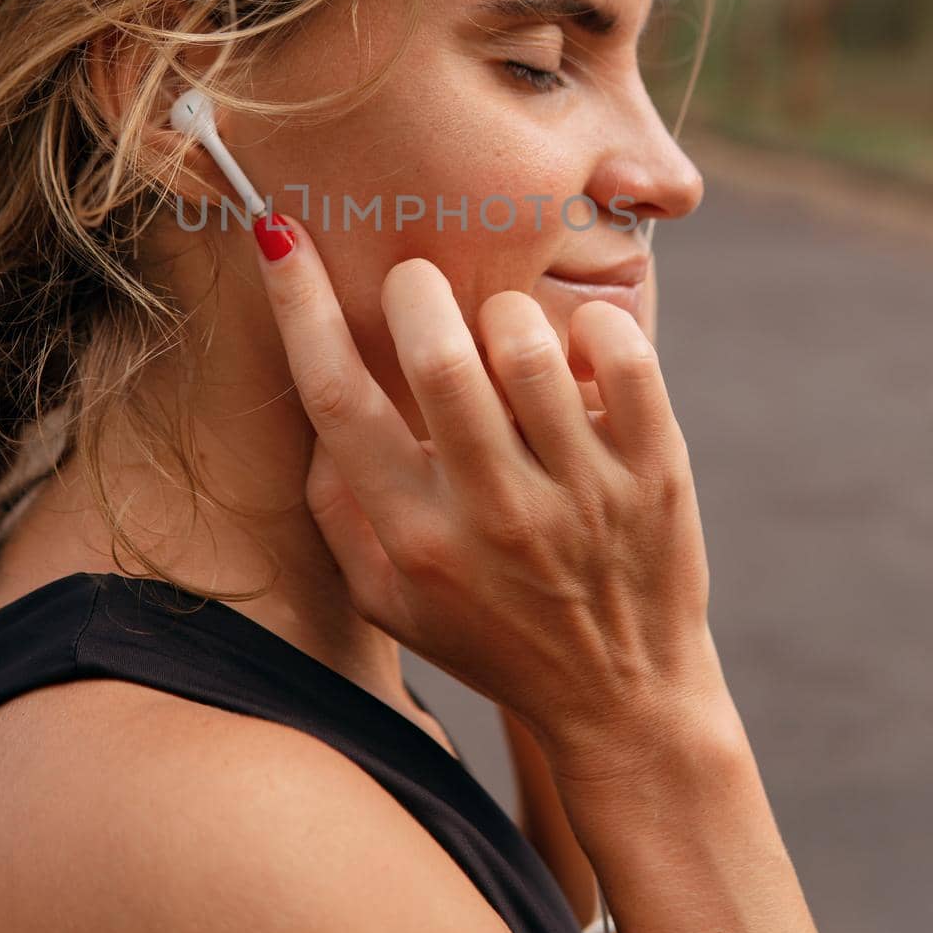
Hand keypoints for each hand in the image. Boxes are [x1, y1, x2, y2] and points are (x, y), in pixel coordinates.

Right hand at [255, 215, 718, 781]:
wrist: (622, 699)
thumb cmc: (490, 634)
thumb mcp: (388, 598)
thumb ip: (338, 505)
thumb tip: (316, 389)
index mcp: (414, 536)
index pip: (336, 399)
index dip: (298, 304)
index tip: (278, 234)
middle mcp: (492, 513)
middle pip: (434, 356)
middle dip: (414, 289)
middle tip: (420, 289)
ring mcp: (580, 493)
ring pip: (526, 345)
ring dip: (503, 311)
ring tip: (502, 333)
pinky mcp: (654, 472)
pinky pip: (623, 356)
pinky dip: (593, 327)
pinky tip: (576, 349)